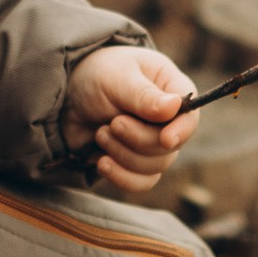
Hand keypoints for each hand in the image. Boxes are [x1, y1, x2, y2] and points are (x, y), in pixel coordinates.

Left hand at [64, 43, 199, 197]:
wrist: (67, 95)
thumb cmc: (97, 74)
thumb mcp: (117, 76)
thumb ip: (143, 94)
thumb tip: (174, 107)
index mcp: (172, 89)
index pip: (190, 116)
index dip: (181, 131)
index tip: (165, 139)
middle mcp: (169, 119)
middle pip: (170, 148)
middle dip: (137, 140)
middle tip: (112, 124)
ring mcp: (152, 142)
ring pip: (155, 168)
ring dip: (123, 154)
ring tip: (101, 133)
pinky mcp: (134, 162)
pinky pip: (141, 183)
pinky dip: (121, 177)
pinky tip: (102, 162)